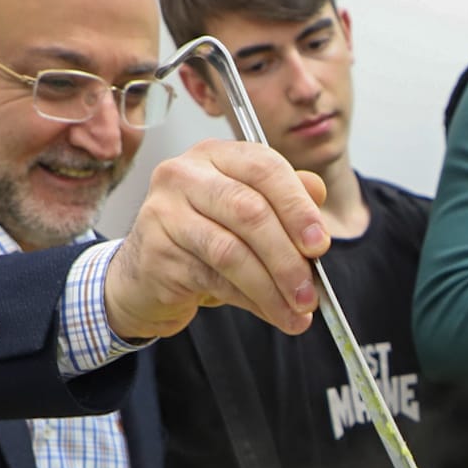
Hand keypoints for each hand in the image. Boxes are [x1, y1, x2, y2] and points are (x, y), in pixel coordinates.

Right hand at [105, 139, 330, 339]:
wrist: (146, 274)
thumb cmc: (204, 236)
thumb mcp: (248, 212)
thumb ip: (284, 199)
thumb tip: (318, 192)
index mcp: (215, 154)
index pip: (264, 167)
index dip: (297, 207)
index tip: (320, 244)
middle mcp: (184, 175)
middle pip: (250, 211)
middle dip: (288, 257)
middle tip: (311, 291)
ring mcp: (164, 213)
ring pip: (231, 251)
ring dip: (271, 287)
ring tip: (296, 310)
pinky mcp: (157, 253)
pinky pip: (214, 279)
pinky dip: (250, 300)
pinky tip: (270, 312)